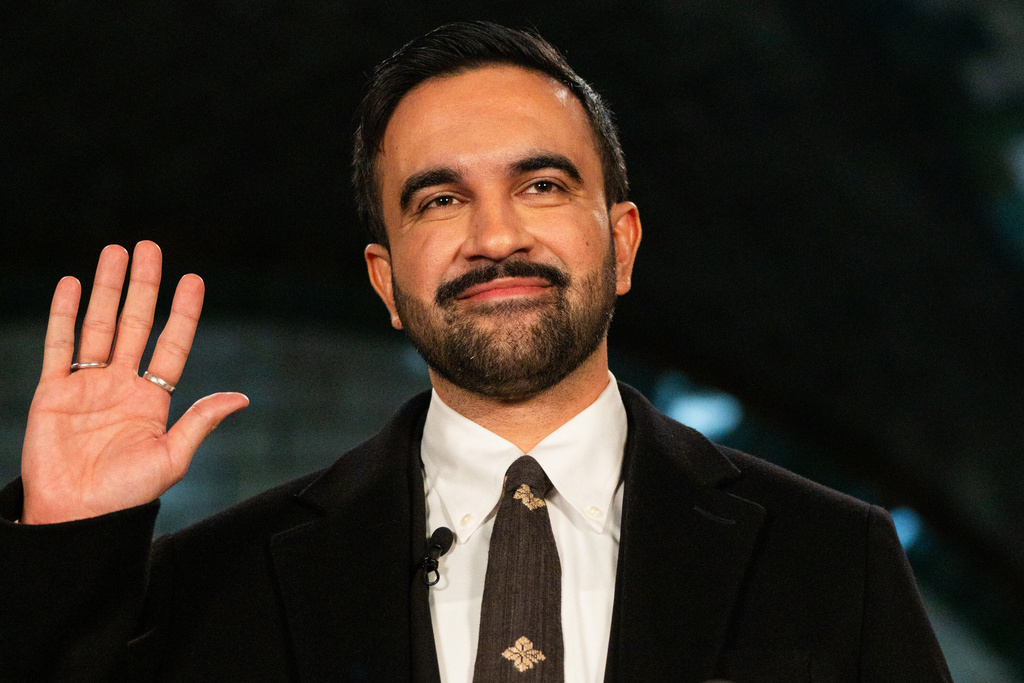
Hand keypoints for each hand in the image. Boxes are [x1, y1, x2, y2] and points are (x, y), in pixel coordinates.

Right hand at [20, 241, 248, 523]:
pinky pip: (59, 345)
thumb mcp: (172, 458)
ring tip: (116, 251)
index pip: (172, 345)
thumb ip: (200, 422)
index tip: (194, 280)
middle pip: (135, 324)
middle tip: (150, 247)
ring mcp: (87, 386)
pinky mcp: (52, 392)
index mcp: (153, 400)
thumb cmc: (125, 497)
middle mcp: (122, 386)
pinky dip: (65, 314)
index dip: (183, 313)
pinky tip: (72, 283)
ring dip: (108, 288)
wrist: (74, 518)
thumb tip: (242, 397)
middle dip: (143, 285)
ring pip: (99, 325)